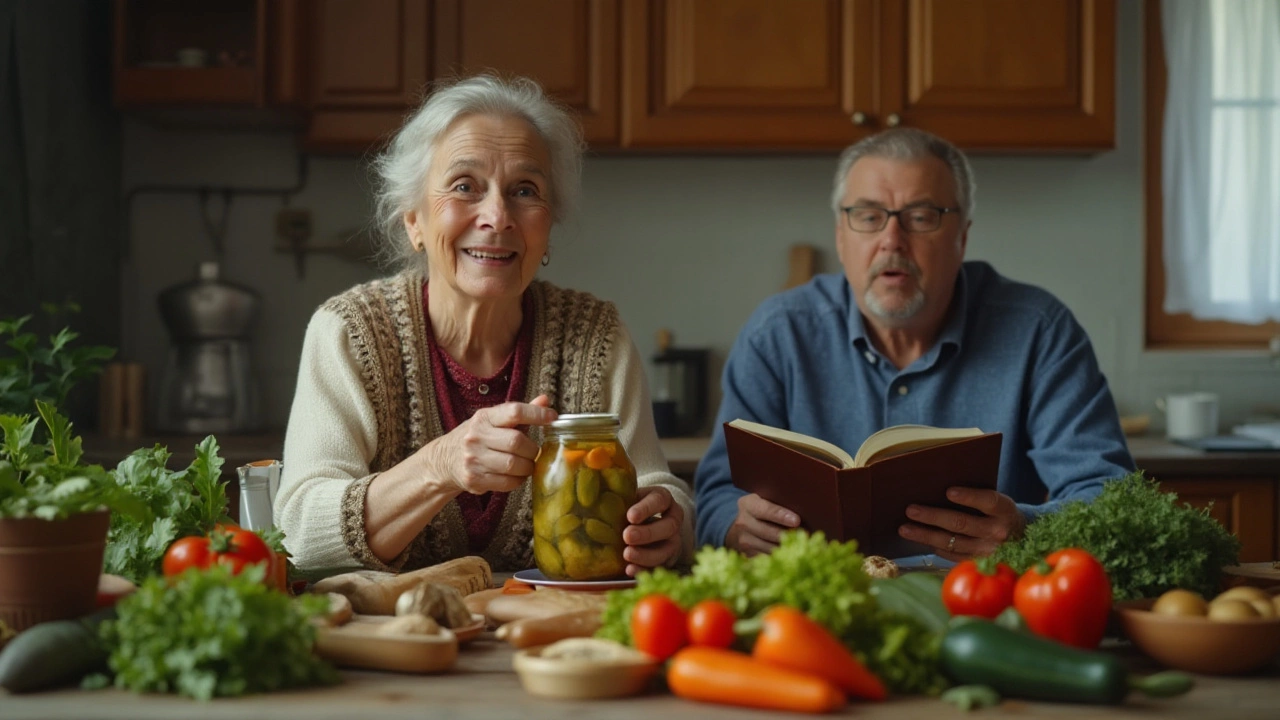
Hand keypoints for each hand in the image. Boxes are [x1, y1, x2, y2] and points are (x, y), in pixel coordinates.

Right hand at [422, 394, 555, 494]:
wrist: (444, 460)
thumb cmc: (476, 438)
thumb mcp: (493, 420)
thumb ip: (520, 413)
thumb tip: (545, 400)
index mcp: (484, 418)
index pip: (514, 411)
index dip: (537, 414)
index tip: (552, 418)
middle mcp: (476, 436)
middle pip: (516, 442)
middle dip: (532, 450)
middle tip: (534, 452)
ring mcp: (473, 459)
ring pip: (513, 465)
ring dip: (527, 467)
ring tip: (526, 465)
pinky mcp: (474, 480)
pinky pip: (506, 483)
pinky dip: (517, 480)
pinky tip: (515, 475)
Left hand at [621, 486, 683, 576]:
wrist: (641, 524)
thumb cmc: (630, 507)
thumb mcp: (626, 499)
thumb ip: (616, 500)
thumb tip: (592, 505)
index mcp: (663, 499)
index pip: (659, 500)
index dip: (646, 509)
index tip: (630, 517)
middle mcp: (673, 519)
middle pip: (668, 526)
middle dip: (647, 533)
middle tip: (627, 536)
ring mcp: (673, 540)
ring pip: (667, 549)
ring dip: (646, 554)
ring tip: (627, 554)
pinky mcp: (668, 559)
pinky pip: (660, 566)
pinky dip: (644, 569)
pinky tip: (629, 569)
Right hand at [723, 493, 800, 556]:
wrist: (736, 522)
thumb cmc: (758, 508)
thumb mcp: (762, 499)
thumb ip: (776, 501)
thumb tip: (802, 507)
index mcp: (748, 504)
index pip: (766, 510)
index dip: (781, 516)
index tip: (796, 521)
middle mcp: (743, 522)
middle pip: (769, 532)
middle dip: (788, 535)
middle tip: (806, 535)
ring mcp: (744, 540)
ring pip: (770, 547)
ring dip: (787, 547)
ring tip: (802, 545)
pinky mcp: (748, 554)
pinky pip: (768, 557)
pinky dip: (781, 556)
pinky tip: (791, 553)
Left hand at [898, 487, 1026, 560]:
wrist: (1022, 538)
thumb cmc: (1000, 513)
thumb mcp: (997, 502)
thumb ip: (977, 497)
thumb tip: (939, 490)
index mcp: (1005, 510)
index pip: (988, 501)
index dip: (969, 497)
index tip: (948, 491)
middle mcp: (999, 532)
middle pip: (962, 523)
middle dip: (933, 516)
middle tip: (910, 510)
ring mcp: (988, 551)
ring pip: (952, 542)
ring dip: (925, 535)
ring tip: (904, 529)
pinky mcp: (979, 563)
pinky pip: (953, 555)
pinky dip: (935, 547)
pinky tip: (920, 540)